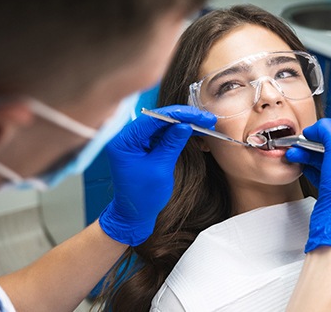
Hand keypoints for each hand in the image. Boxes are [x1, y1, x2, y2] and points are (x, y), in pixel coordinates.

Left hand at [98, 105, 215, 245]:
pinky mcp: (144, 146)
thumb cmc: (143, 196)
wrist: (134, 214)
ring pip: (162, 125)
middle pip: (158, 119)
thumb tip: (185, 125)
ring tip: (204, 123)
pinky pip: (162, 134)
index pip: (153, 119)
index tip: (198, 115)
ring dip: (183, 124)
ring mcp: (136, 141)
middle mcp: (127, 137)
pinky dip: (178, 132)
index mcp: (124, 141)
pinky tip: (194, 130)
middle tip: (205, 118)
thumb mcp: (160, 168)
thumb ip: (172, 144)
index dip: (178, 115)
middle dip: (183, 118)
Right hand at [285, 118, 330, 263]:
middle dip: (314, 144)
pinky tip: (302, 165)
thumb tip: (317, 127)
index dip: (329, 132)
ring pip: (324, 160)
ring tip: (295, 154)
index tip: (315, 133)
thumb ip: (328, 130)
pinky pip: (320, 172)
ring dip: (307, 154)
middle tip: (301, 143)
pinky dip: (309, 167)